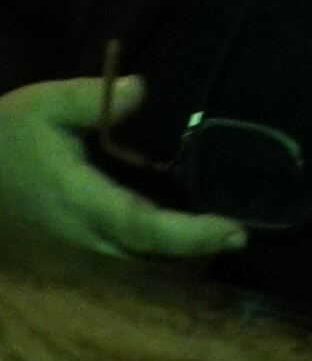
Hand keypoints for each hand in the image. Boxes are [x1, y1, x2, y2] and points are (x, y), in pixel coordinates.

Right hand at [0, 75, 245, 260]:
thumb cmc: (8, 134)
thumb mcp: (45, 103)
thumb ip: (92, 98)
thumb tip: (142, 89)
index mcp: (78, 199)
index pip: (141, 227)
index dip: (190, 235)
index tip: (234, 230)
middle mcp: (79, 236)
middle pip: (146, 261)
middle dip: (195, 254)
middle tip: (239, 236)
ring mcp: (72, 252)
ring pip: (134, 272)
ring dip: (177, 263)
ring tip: (220, 241)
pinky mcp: (69, 255)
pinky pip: (120, 268)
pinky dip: (154, 262)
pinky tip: (183, 248)